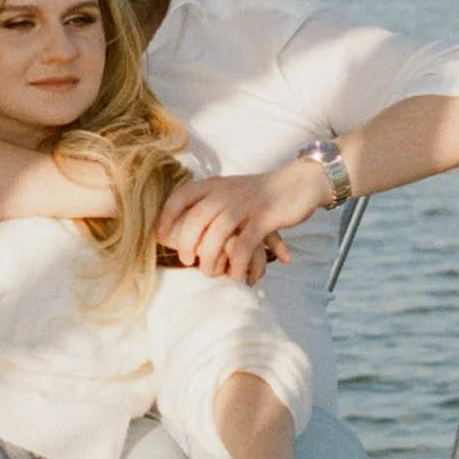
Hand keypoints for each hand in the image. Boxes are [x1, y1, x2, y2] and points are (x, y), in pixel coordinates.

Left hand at [157, 161, 326, 280]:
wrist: (298, 183)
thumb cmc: (259, 196)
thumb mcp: (231, 193)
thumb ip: (211, 207)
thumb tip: (183, 234)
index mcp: (214, 185)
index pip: (181, 195)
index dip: (167, 215)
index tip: (160, 235)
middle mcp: (226, 191)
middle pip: (197, 218)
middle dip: (187, 243)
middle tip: (186, 261)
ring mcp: (245, 204)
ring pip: (218, 233)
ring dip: (210, 258)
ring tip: (210, 273)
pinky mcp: (265, 217)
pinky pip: (245, 244)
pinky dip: (238, 264)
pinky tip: (236, 276)